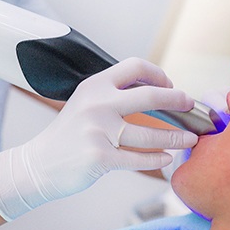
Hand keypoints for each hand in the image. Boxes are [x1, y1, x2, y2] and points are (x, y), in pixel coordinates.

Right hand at [0, 58, 197, 220]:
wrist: (39, 163)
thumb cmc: (68, 133)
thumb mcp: (86, 102)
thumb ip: (113, 94)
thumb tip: (153, 92)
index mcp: (95, 85)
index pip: (134, 66)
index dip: (158, 74)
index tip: (170, 85)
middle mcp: (96, 103)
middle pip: (149, 96)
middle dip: (177, 100)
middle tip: (190, 105)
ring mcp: (97, 130)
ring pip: (149, 134)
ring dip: (175, 137)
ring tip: (189, 139)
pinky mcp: (99, 157)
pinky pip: (138, 158)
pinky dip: (157, 159)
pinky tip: (167, 158)